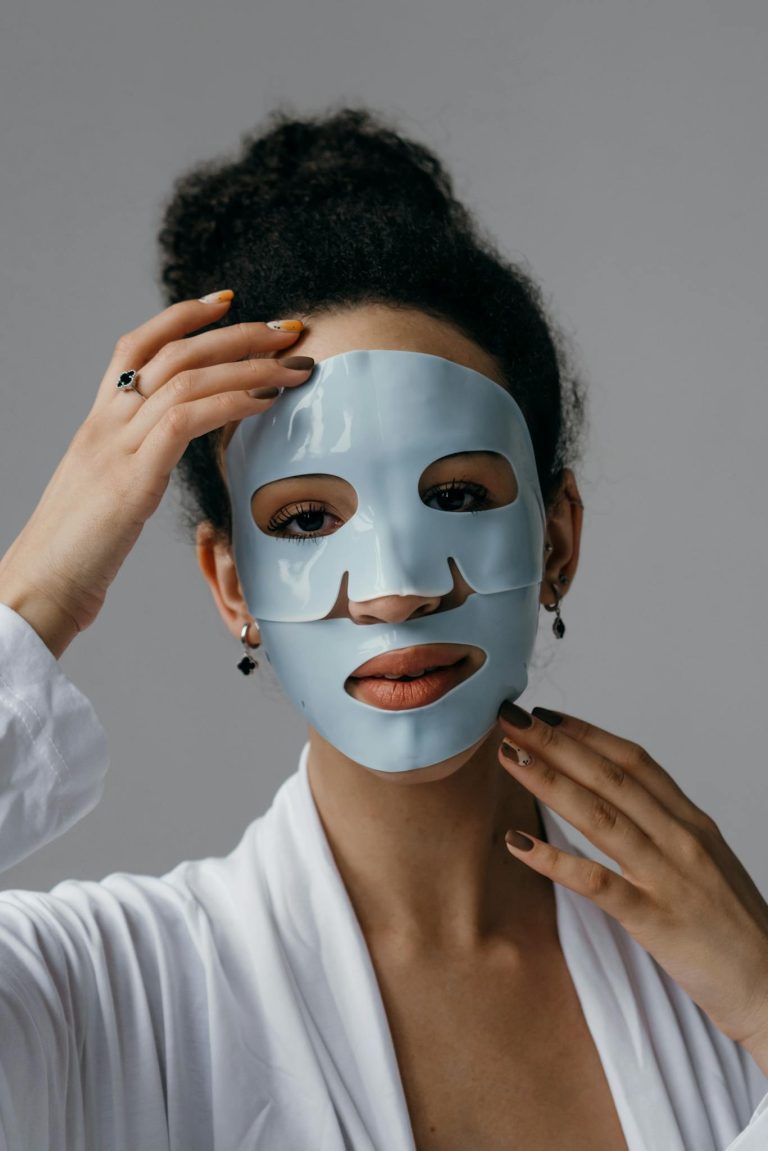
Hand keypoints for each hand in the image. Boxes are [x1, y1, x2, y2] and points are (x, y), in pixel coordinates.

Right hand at [0, 294, 313, 657]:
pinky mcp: (131, 481)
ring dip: (248, 367)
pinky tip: (265, 402)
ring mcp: (116, 449)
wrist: (40, 589)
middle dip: (236, 335)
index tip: (226, 302)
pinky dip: (230, 403)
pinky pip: (185, 421)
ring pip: (185, 379)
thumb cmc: (77, 553)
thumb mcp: (108, 495)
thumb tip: (168, 455)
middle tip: (285, 330)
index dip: (181, 318)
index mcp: (97, 425)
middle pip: (172, 353)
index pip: (135, 347)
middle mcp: (104, 425)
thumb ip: (135, 464)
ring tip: (292, 366)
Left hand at [496, 701, 767, 1071]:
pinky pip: (597, 883)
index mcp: (692, 822)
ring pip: (600, 816)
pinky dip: (554, 860)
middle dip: (557, 743)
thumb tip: (620, 804)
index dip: (587, 733)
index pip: (634, 762)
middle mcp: (682, 839)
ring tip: (509, 759)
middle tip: (512, 719)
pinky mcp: (657, 920)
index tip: (546, 714)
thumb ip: (666, 831)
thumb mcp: (705, 863)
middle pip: (611, 778)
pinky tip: (518, 844)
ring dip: (549, 782)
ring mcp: (669, 877)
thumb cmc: (733, 930)